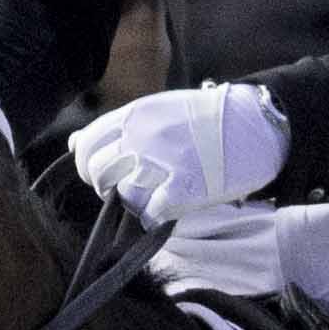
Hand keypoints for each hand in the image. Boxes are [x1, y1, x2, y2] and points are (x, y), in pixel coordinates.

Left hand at [65, 83, 287, 224]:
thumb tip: (73, 142)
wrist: (254, 124)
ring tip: (151, 198)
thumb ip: (117, 128)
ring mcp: (162, 164)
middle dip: (105, 186)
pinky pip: (150, 215)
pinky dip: (154, 218)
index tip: (102, 172)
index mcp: (135, 115)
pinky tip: (166, 211)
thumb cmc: (206, 120)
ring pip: (123, 195)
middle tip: (125, 189)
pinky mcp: (184, 189)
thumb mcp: (157, 111)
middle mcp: (142, 138)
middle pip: (98, 172)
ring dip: (132, 202)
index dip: (88, 164)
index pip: (87, 144)